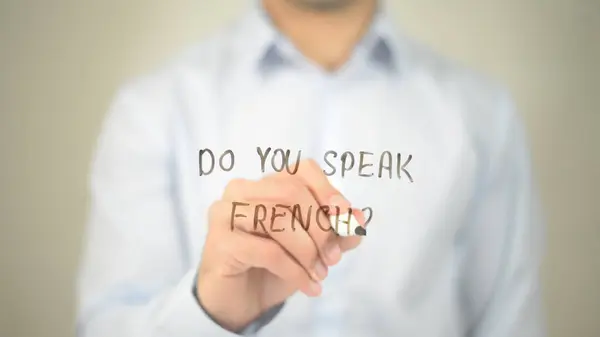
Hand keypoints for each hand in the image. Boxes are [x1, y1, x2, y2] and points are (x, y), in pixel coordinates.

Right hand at [196, 159, 365, 331]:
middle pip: (290, 192)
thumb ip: (337, 232)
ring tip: (321, 274)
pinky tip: (309, 286)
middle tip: (334, 257)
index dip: (328, 190)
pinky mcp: (220, 242)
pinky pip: (267, 251)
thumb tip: (360, 218)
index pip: (302, 170)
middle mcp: (242, 190)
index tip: (345, 220)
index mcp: (265, 184)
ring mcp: (225, 213)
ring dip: (308, 251)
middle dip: (320, 227)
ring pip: (277, 219)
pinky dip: (295, 271)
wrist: (239, 302)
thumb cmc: (274, 267)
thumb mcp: (314, 248)